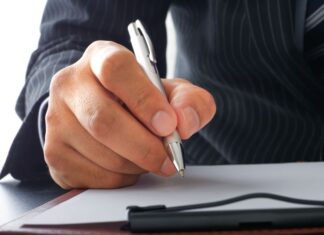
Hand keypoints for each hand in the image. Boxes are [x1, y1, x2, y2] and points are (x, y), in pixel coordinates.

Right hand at [44, 41, 215, 188]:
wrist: (105, 110)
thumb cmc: (140, 99)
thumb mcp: (171, 91)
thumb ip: (189, 101)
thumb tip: (185, 122)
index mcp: (101, 58)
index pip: (116, 70)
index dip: (144, 99)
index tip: (168, 125)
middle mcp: (70, 85)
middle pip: (104, 120)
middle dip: (144, 146)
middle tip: (169, 157)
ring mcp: (56, 120)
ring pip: (102, 154)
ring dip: (136, 165)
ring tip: (147, 157)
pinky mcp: (55, 152)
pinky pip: (94, 177)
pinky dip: (122, 178)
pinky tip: (128, 165)